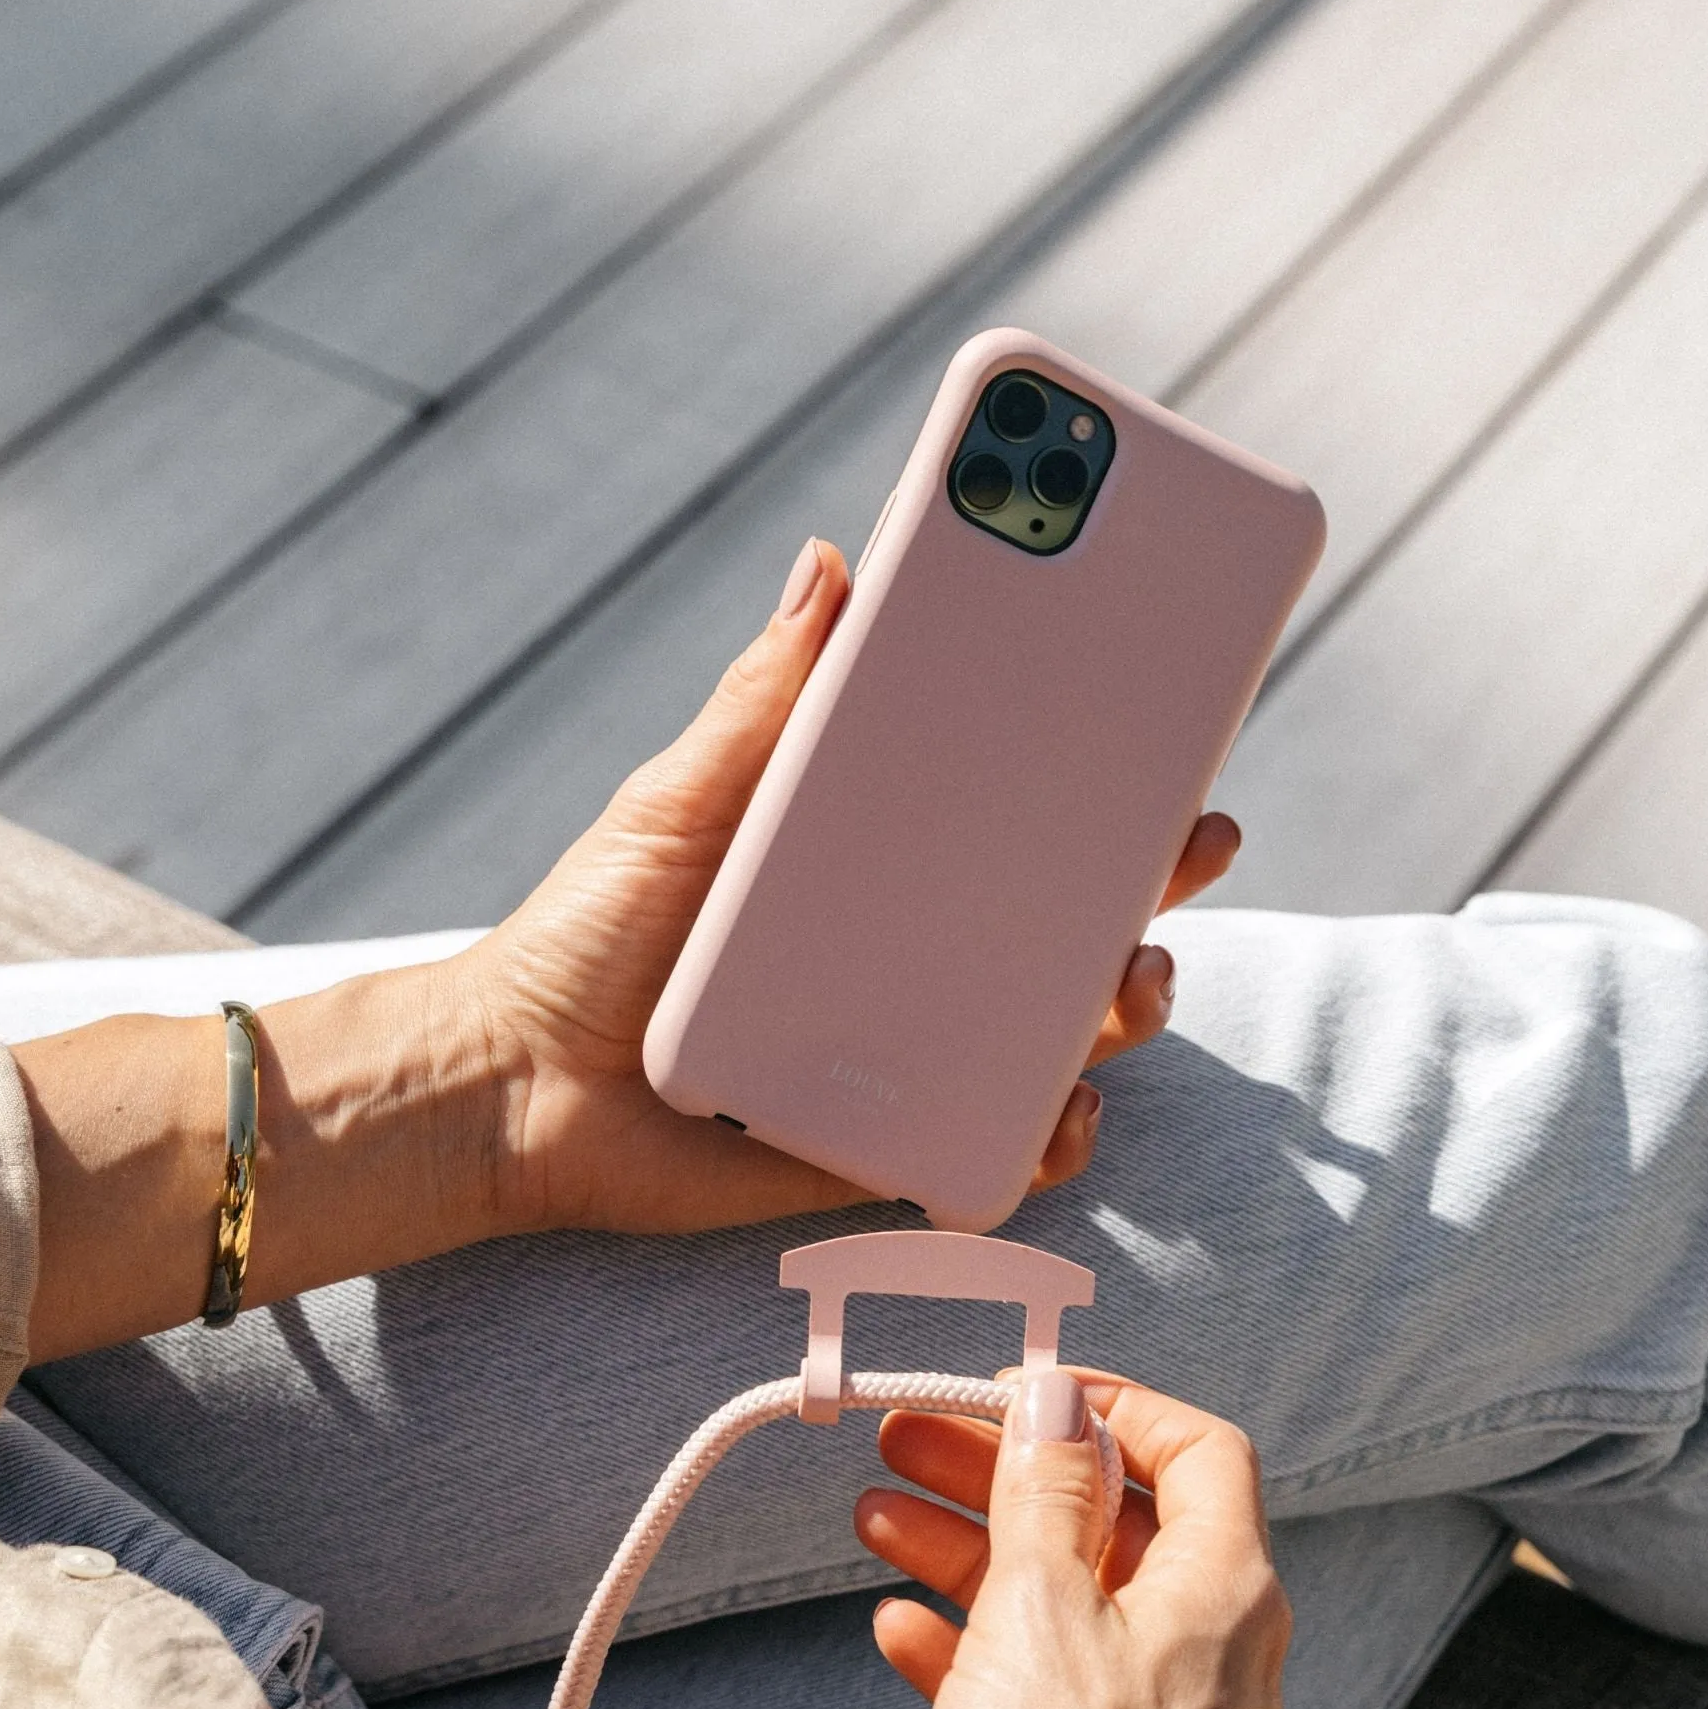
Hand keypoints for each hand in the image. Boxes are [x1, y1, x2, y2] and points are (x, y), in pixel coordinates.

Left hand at [16, 542, 1240, 1356]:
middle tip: (1193, 832)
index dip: (1103, 762)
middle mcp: (917, 950)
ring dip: (1125, 998)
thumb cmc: (595, 931)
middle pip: (1067, 909)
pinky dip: (1054, 1134)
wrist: (514, 1090)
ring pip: (1060, 1025)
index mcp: (881, 859)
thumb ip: (762, 701)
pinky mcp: (890, 1145)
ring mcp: (914, 1050)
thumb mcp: (680, 802)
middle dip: (1153, 868)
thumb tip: (831, 563)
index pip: (1016, 803)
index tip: (1174, 708)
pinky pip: (1000, 1145)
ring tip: (1132, 973)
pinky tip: (1064, 1109)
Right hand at [854, 1371, 1290, 1708]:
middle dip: (1004, 1473)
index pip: (1199, 1449)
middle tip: (913, 1441)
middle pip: (1110, 1518)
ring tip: (876, 1519)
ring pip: (1064, 1597)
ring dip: (970, 1547)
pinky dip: (975, 1644)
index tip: (1025, 1392)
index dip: (1112, 1405)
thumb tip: (1057, 1403)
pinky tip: (901, 1630)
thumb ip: (1047, 1491)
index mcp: (1225, 1592)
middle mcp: (1209, 1649)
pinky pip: (1044, 1680)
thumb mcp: (1040, 1606)